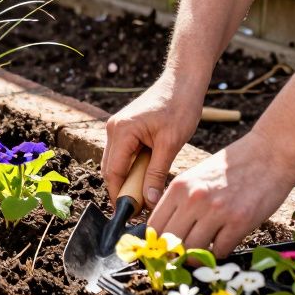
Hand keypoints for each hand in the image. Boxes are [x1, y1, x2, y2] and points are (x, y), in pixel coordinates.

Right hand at [102, 71, 205, 207]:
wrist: (184, 80)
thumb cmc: (180, 106)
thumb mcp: (171, 143)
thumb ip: (157, 173)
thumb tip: (148, 200)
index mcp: (121, 131)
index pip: (113, 172)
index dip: (120, 195)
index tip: (131, 214)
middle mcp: (114, 128)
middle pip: (111, 169)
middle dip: (123, 190)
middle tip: (141, 209)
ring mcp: (118, 127)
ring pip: (117, 163)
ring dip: (129, 180)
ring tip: (146, 195)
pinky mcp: (126, 128)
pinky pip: (124, 154)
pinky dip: (133, 168)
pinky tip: (147, 178)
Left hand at [149, 130, 294, 257]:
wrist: (270, 154)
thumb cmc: (232, 166)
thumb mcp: (196, 176)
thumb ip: (180, 201)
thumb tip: (165, 232)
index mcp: (179, 187)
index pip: (155, 226)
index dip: (157, 243)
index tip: (164, 249)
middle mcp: (194, 199)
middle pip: (171, 242)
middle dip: (175, 254)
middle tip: (182, 257)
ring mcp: (217, 211)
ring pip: (193, 251)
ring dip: (197, 256)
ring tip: (203, 252)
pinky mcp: (240, 221)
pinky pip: (220, 251)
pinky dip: (219, 252)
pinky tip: (223, 243)